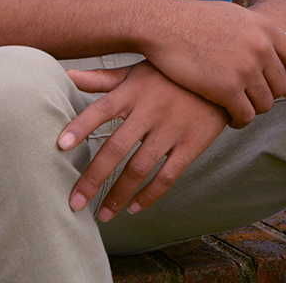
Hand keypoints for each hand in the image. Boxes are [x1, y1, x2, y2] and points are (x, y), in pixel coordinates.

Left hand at [58, 61, 226, 221]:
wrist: (224, 77)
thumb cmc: (171, 75)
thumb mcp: (139, 71)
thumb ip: (104, 79)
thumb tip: (67, 76)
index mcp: (134, 91)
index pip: (101, 109)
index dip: (81, 125)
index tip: (60, 145)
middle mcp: (151, 110)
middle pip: (116, 148)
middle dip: (93, 178)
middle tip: (74, 202)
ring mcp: (172, 128)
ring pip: (140, 168)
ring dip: (118, 195)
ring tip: (103, 214)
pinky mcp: (192, 144)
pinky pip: (168, 175)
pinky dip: (150, 195)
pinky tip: (133, 208)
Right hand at [141, 0, 285, 127]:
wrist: (165, 23)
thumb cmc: (197, 19)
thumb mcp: (237, 15)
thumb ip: (264, 30)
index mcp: (267, 29)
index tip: (285, 90)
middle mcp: (262, 48)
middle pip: (282, 86)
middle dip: (269, 96)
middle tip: (253, 101)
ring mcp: (245, 68)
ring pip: (265, 104)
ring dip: (253, 110)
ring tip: (240, 110)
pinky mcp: (226, 88)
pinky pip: (245, 115)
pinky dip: (239, 121)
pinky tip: (228, 119)